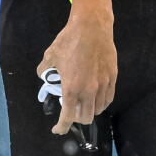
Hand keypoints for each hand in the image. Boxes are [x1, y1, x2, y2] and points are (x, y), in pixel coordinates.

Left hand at [36, 7, 115, 134]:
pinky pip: (108, 98)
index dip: (61, 127)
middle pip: (86, 117)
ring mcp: (103, 85)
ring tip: (84, 103)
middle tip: (71, 110)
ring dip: (90, 110)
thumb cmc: (69, 40)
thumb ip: (44, 68)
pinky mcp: (112, 77)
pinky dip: (101, 103)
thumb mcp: (51, 54)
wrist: (91, 26)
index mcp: (72, 88)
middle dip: (76, 118)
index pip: (68, 117)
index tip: (57, 129)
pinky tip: (96, 97)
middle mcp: (89, 91)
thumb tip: (42, 74)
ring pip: (99, 109)